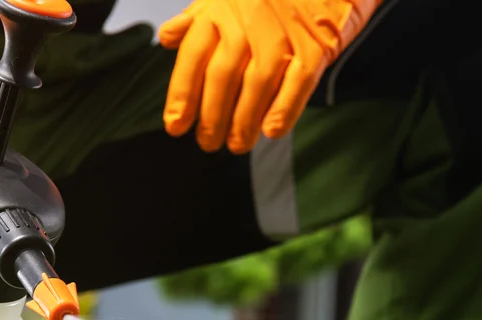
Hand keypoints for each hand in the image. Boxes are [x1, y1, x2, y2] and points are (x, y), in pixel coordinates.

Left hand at [159, 0, 379, 153]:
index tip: (176, 125)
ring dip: (244, 121)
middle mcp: (247, 21)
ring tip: (238, 144)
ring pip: (257, 84)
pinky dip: (284, 109)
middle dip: (212, 117)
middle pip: (222, 76)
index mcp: (219, 11)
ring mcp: (282, 34)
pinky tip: (271, 131)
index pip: (193, 57)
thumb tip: (166, 37)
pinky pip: (298, 82)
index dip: (182, 95)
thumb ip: (195, 19)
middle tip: (208, 143)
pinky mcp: (315, 46)